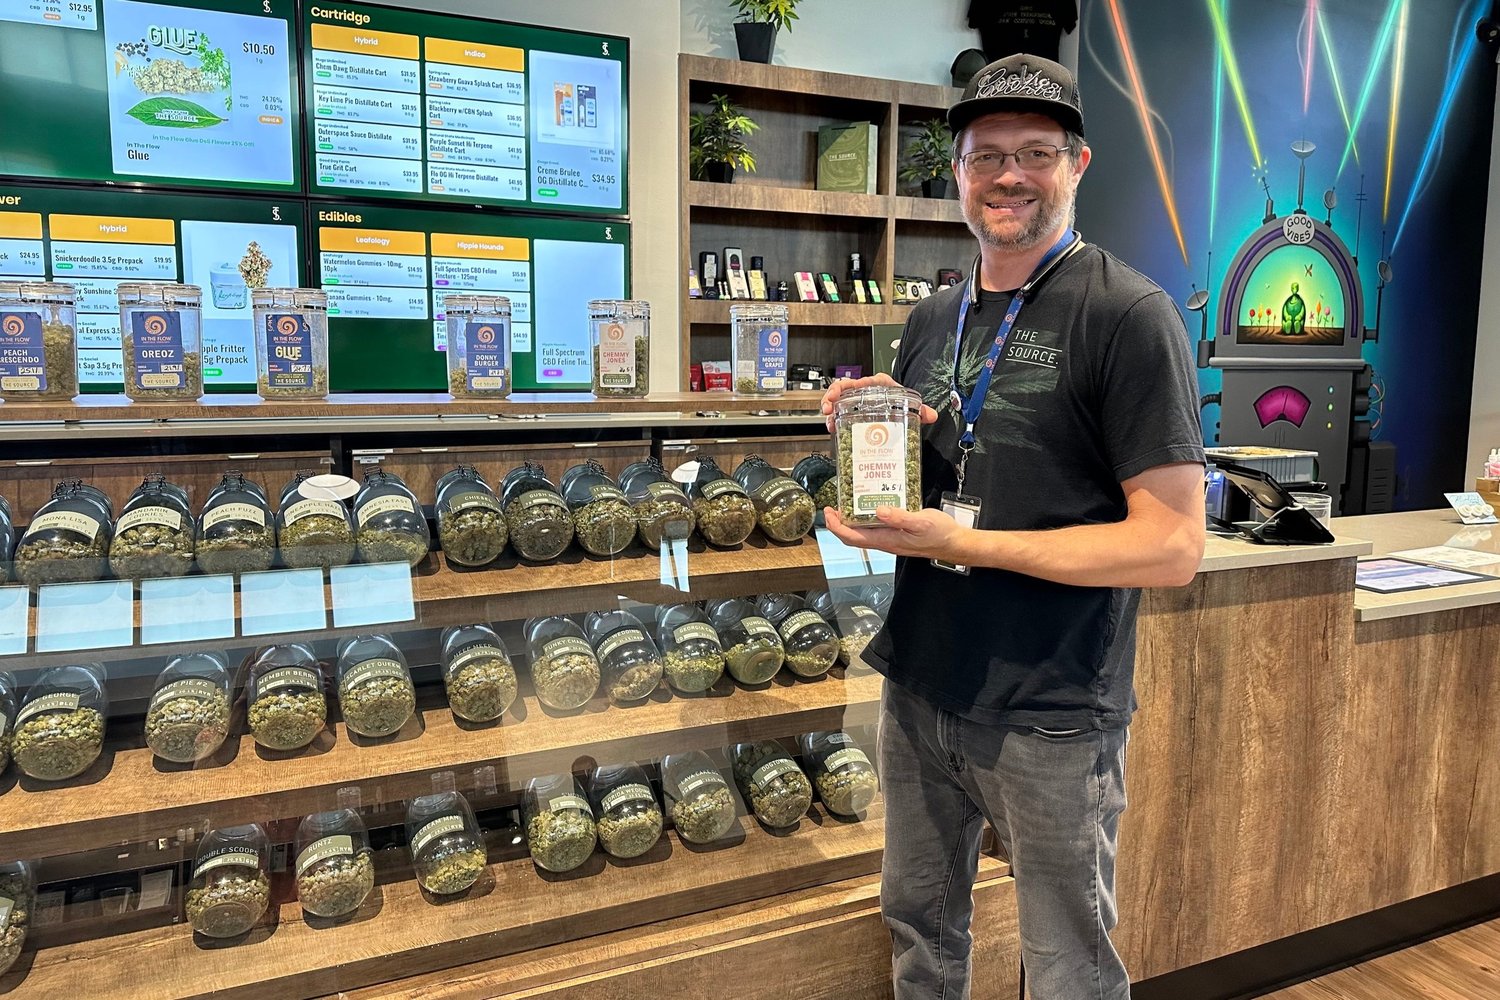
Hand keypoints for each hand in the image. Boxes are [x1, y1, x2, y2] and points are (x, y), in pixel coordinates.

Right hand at [819, 374, 940, 432]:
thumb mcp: (909, 403)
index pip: (862, 381)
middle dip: (832, 396)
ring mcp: (856, 401)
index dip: (850, 386)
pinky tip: (832, 427)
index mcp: (878, 384)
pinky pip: (839, 412)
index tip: (842, 393)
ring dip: (830, 408)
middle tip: (828, 406)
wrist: (899, 406)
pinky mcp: (852, 412)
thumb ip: (921, 410)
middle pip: (843, 388)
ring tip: (828, 419)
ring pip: (838, 400)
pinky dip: (833, 419)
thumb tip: (931, 415)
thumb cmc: (900, 400)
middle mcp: (864, 390)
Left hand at [823, 505, 967, 561]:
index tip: (829, 513)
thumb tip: (879, 511)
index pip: (852, 537)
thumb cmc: (939, 534)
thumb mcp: (921, 522)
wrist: (954, 544)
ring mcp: (890, 540)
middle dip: (838, 525)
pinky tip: (869, 508)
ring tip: (845, 506)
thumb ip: (899, 517)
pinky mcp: (896, 536)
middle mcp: (885, 542)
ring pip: (862, 535)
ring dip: (849, 523)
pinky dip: (864, 521)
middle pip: (852, 538)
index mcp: (886, 540)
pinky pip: (874, 531)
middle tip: (831, 509)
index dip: (836, 527)